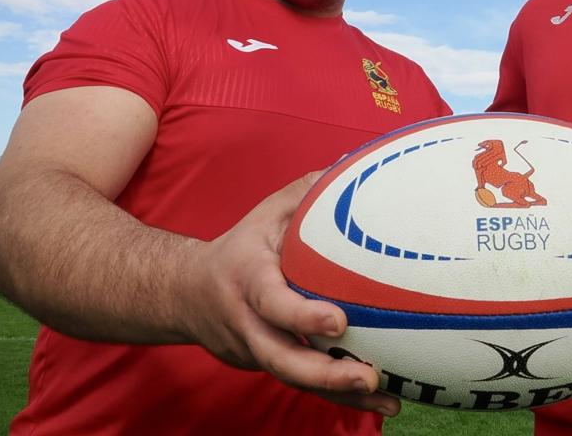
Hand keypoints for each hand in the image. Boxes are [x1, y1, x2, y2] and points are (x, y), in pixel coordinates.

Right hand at [181, 171, 399, 415]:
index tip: (338, 320)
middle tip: (369, 376)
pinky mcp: (267, 368)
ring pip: (296, 381)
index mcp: (248, 282)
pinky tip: (380, 406)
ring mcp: (256, 353)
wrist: (183, 294)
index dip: (302, 316)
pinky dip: (341, 401)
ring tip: (387, 402)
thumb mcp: (266, 213)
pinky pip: (303, 386)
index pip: (273, 303)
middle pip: (283, 360)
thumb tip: (356, 166)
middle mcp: (248, 325)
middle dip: (326, 374)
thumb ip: (308, 193)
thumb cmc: (240, 247)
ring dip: (341, 396)